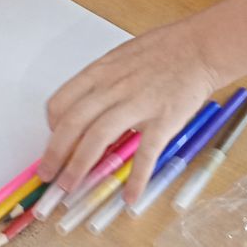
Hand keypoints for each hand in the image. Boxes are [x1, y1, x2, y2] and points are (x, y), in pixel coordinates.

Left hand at [39, 20, 221, 203]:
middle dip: (55, 154)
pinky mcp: (163, 120)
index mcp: (99, 73)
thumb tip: (85, 108)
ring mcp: (137, 105)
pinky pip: (145, 153)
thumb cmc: (161, 50)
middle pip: (73, 124)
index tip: (52, 142)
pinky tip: (130, 198)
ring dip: (80, 166)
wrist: (198, 48)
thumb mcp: (120, 59)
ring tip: (69, 187)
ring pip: (98, 138)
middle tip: (48, 176)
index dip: (52, 127)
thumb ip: (101, 83)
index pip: (62, 102)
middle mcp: (112, 88)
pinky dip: (136, 178)